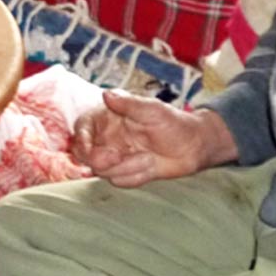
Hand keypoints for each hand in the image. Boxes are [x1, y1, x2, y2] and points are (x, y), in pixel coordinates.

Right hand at [70, 89, 237, 187]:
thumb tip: (106, 94)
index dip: (81, 140)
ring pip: (102, 171)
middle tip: (117, 156)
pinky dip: (135, 177)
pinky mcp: (126, 173)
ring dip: (125, 168)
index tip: (88, 150)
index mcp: (109, 118)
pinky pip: (119, 181)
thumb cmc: (174, 123)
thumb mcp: (152, 110)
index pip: (83, 128)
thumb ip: (128, 104)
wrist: (194, 147)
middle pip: (84, 154)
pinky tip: (150, 166)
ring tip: (148, 158)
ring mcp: (116, 157)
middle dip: (98, 159)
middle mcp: (108, 138)